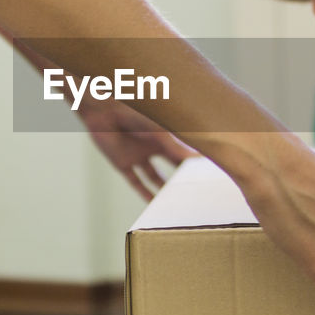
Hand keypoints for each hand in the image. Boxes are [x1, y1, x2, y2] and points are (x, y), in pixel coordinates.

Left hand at [77, 99, 193, 201]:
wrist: (105, 110)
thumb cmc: (134, 113)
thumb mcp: (159, 133)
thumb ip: (176, 148)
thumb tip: (198, 159)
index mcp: (164, 135)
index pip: (184, 152)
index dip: (195, 162)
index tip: (210, 173)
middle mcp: (153, 146)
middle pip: (172, 165)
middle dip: (182, 176)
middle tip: (197, 190)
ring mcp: (138, 155)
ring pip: (154, 176)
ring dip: (164, 188)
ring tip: (178, 201)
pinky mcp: (123, 163)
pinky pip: (135, 181)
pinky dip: (143, 193)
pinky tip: (153, 203)